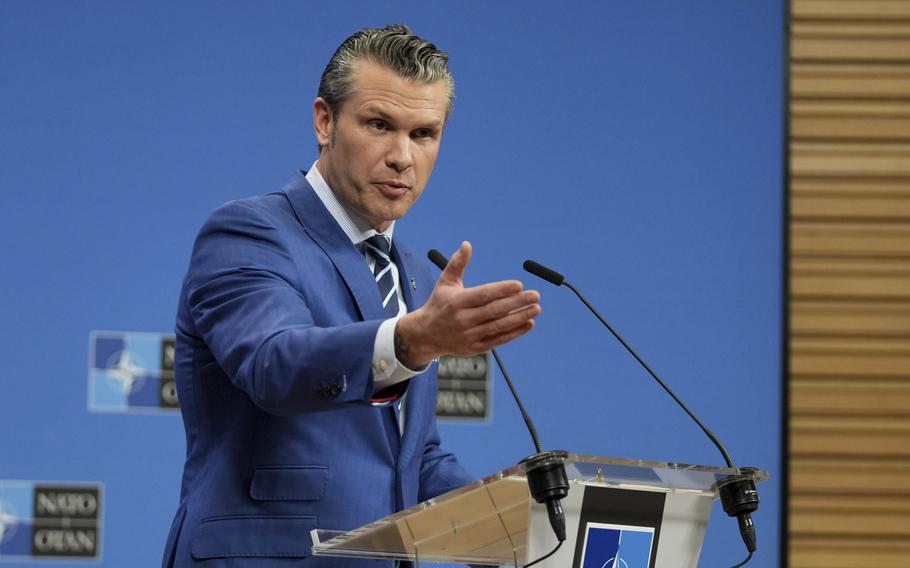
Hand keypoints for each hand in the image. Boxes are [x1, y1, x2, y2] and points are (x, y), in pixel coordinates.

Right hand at [395, 241, 540, 367]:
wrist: (425, 334)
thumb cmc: (439, 304)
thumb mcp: (445, 282)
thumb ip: (457, 263)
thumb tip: (467, 244)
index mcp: (457, 302)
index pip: (484, 294)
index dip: (502, 290)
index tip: (519, 285)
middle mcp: (463, 319)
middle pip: (495, 310)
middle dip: (517, 302)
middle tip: (535, 295)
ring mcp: (470, 335)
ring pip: (499, 326)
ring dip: (520, 317)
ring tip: (536, 309)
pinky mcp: (475, 347)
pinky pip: (499, 340)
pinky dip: (515, 332)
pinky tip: (528, 324)